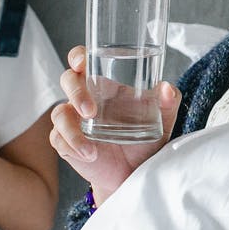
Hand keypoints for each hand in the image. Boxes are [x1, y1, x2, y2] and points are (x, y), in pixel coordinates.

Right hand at [50, 46, 181, 204]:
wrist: (135, 173)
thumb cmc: (146, 140)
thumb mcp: (162, 120)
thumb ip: (169, 102)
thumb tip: (168, 89)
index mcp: (105, 86)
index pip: (84, 61)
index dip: (78, 56)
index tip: (82, 62)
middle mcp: (85, 99)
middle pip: (68, 81)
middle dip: (76, 92)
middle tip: (91, 111)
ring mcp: (74, 121)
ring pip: (59, 113)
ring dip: (71, 128)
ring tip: (91, 146)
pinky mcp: (67, 142)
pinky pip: (59, 139)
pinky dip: (73, 145)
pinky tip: (91, 154)